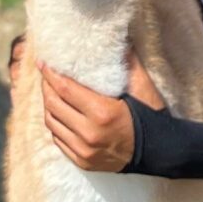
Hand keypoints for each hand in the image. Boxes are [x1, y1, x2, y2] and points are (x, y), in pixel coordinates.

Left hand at [39, 50, 164, 172]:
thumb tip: (121, 40)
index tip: (43, 62)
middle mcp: (89, 133)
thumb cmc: (151, 116)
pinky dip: (56, 124)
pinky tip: (60, 114)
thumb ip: (130, 63)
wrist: (159, 153)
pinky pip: (58, 140)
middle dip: (46, 87)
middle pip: (53, 105)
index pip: (65, 89)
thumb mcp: (144, 88)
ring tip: (52, 93)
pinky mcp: (82, 161)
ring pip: (52, 123)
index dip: (50, 74)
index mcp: (102, 112)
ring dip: (49, 106)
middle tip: (47, 75)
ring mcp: (84, 150)